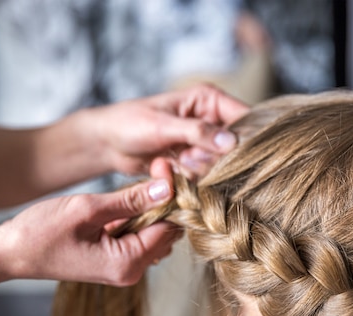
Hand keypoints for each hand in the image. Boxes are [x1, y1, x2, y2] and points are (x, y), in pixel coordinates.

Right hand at [0, 178, 180, 285]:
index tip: (164, 168)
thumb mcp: (88, 208)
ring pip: (153, 232)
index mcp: (127, 263)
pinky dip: (136, 217)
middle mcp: (130, 271)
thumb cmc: (42, 232)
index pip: (168, 227)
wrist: (12, 252)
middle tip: (156, 170)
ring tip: (140, 182)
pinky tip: (126, 199)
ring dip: (150, 207)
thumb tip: (167, 188)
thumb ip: (131, 200)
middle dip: (164, 201)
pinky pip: (137, 236)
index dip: (171, 196)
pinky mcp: (114, 260)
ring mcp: (123, 268)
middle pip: (165, 232)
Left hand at [80, 84, 248, 177]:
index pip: (244, 117)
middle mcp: (211, 120)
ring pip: (220, 165)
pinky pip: (204, 176)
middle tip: (187, 158)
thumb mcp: (163, 126)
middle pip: (235, 146)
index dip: (245, 138)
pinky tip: (168, 169)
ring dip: (198, 169)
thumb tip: (232, 142)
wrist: (106, 144)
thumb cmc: (129, 124)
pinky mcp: (193, 162)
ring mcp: (203, 144)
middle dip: (213, 158)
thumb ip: (197, 132)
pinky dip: (189, 177)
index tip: (234, 155)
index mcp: (209, 100)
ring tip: (174, 162)